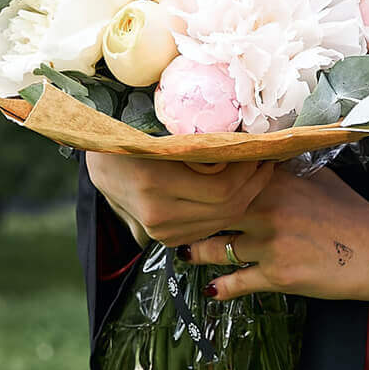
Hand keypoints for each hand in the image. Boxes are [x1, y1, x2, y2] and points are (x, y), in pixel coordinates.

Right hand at [85, 152, 274, 248]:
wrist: (101, 163)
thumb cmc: (133, 137)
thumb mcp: (159, 132)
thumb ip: (192, 146)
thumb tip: (233, 145)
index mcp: (157, 183)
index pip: (222, 187)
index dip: (248, 169)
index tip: (260, 147)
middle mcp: (159, 213)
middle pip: (227, 207)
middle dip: (254, 183)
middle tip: (267, 157)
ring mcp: (160, 231)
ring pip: (221, 220)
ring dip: (246, 196)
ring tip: (258, 169)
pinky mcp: (163, 237)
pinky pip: (207, 227)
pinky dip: (228, 209)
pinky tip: (237, 187)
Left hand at [181, 167, 368, 301]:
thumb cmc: (351, 213)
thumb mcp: (321, 178)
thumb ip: (289, 169)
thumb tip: (268, 157)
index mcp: (280, 182)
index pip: (231, 176)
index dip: (207, 179)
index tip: (188, 179)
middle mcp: (270, 209)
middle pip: (216, 211)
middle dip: (193, 216)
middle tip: (175, 217)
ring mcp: (271, 244)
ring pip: (219, 248)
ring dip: (198, 252)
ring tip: (186, 252)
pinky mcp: (277, 275)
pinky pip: (238, 282)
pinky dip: (221, 287)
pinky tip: (211, 289)